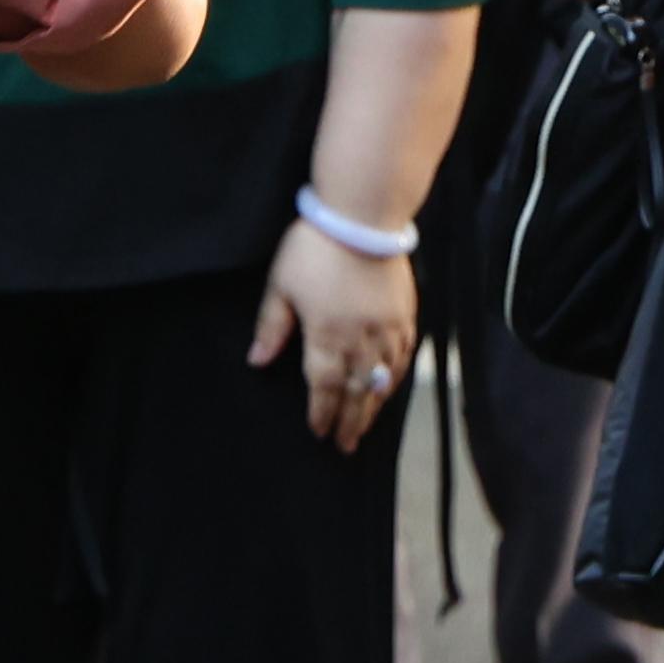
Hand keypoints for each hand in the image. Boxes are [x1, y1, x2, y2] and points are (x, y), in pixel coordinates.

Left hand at [252, 219, 420, 454]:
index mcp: (326, 336)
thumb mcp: (281, 285)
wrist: (362, 216)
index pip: (323, 387)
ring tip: (365, 427)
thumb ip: (272, 326)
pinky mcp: (405, 315)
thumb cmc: (316, 247)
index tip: (318, 432)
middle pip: (355, 392)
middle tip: (345, 446)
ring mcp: (387, 329)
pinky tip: (389, 388)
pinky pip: (403, 357)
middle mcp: (360, 340)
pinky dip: (396, 379)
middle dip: (349, 422)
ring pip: (382, 380)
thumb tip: (257, 361)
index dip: (321, 413)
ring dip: (373, 407)